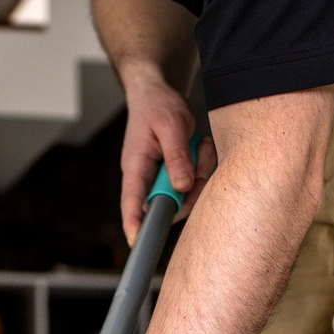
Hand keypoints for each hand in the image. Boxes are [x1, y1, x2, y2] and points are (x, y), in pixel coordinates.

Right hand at [119, 72, 214, 243]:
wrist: (156, 93)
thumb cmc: (158, 106)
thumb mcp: (171, 125)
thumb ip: (176, 156)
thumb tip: (182, 186)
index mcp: (136, 166)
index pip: (132, 200)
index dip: (134, 222)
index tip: (136, 240)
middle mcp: (145, 178)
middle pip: (169, 204)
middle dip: (191, 187)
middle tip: (199, 154)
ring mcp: (159, 179)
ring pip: (185, 194)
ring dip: (199, 172)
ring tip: (199, 144)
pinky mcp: (172, 175)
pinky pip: (192, 184)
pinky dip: (201, 167)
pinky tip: (199, 147)